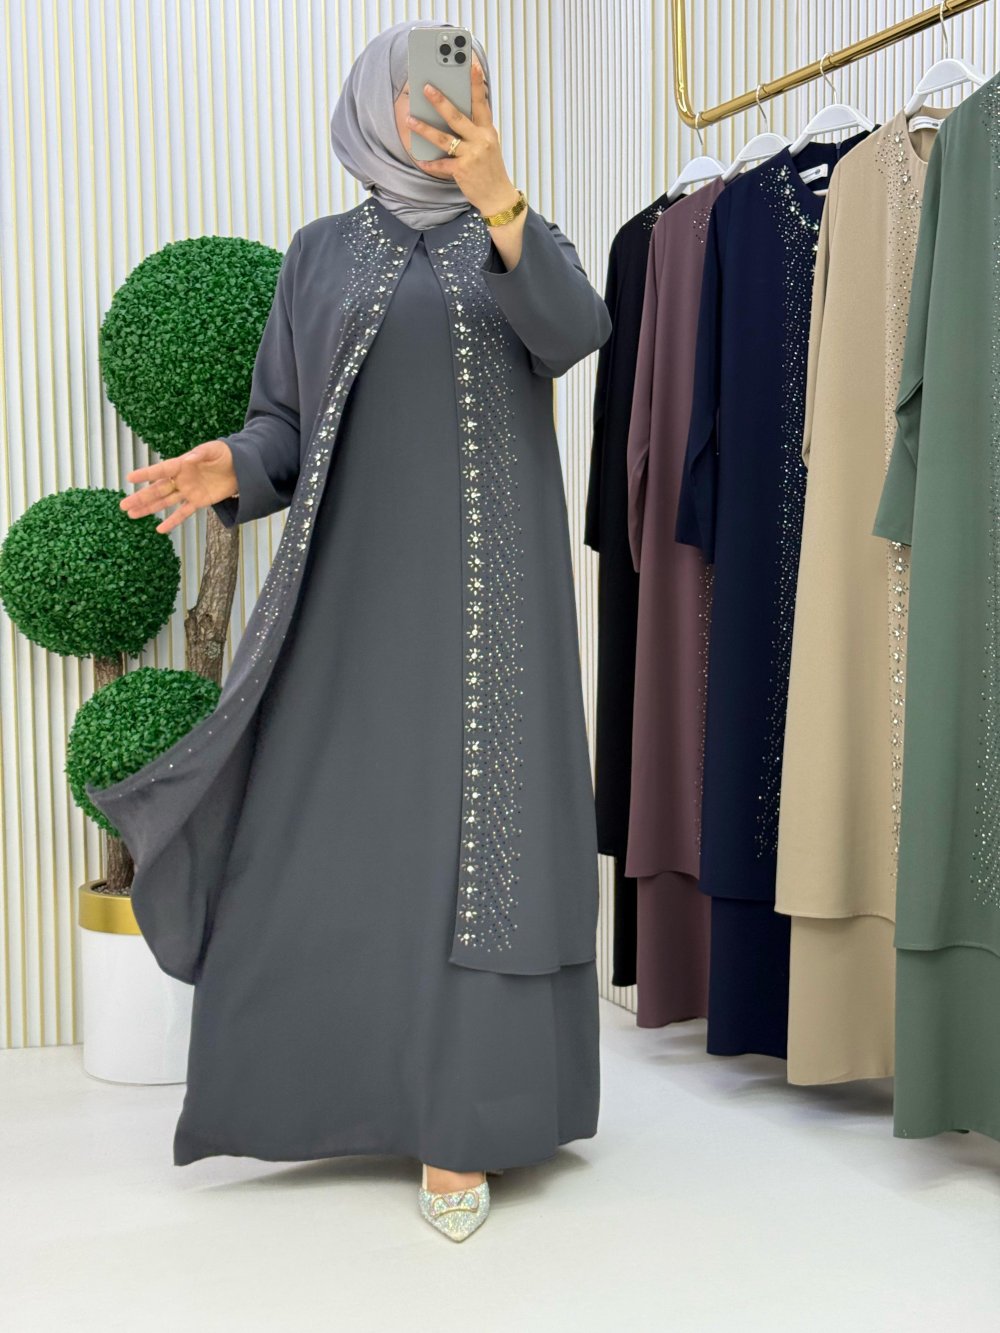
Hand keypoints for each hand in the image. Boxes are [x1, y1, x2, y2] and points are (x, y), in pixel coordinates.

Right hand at [118, 440, 238, 534]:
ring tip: (132, 514)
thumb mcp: (214, 450)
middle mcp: (181, 479)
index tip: (129, 478)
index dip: (146, 474)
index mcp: (182, 464)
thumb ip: (201, 453)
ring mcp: (188, 491)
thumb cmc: (226, 454)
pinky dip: (172, 521)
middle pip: (157, 489)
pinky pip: (183, 513)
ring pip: (164, 502)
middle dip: (141, 497)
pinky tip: (160, 529)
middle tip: (123, 505)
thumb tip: (189, 458)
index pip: (161, 470)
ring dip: (148, 508)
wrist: (241, 468)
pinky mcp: (198, 502)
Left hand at [406, 60, 518, 218]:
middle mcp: (481, 140)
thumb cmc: (490, 168)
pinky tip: (419, 159)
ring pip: (444, 139)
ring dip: (424, 129)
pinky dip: (429, 163)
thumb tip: (453, 112)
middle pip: (458, 117)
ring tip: (410, 119)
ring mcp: (472, 156)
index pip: (482, 102)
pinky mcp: (462, 171)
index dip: (477, 83)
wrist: (498, 197)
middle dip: (441, 101)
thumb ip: (475, 129)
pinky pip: (441, 165)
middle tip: (426, 88)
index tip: (472, 65)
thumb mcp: (488, 144)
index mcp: (488, 131)